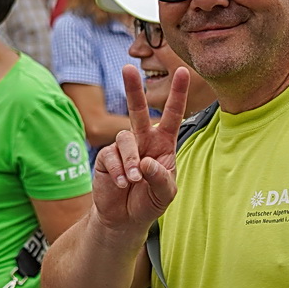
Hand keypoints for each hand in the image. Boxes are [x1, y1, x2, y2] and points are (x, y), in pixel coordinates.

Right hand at [92, 67, 187, 229]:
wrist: (125, 219)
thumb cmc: (149, 202)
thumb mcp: (165, 194)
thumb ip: (161, 178)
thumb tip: (146, 162)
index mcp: (164, 144)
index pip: (172, 115)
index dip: (178, 94)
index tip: (182, 72)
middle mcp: (143, 140)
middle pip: (137, 110)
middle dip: (133, 89)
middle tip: (127, 68)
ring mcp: (123, 148)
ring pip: (125, 139)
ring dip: (132, 161)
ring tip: (135, 180)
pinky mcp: (106, 157)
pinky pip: (111, 156)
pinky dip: (119, 171)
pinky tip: (123, 184)